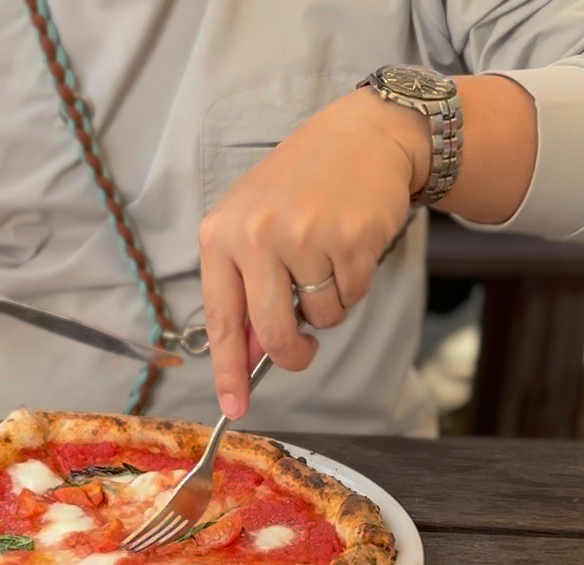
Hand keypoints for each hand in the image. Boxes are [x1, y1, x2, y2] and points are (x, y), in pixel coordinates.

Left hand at [197, 89, 428, 417]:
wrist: (361, 137)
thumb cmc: (303, 186)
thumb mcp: (256, 226)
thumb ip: (247, 290)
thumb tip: (249, 358)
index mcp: (222, 235)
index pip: (222, 320)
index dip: (228, 371)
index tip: (234, 407)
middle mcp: (257, 235)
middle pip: (273, 333)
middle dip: (292, 354)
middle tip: (303, 350)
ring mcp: (304, 237)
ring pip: (319, 318)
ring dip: (328, 306)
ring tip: (328, 259)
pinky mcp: (350, 240)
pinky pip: (351, 298)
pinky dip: (354, 285)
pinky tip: (350, 246)